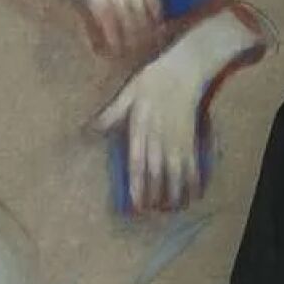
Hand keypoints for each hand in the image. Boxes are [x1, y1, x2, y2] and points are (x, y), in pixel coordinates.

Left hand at [92, 10, 261, 211]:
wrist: (185, 68)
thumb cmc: (152, 80)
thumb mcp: (128, 93)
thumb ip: (111, 114)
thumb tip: (88, 130)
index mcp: (142, 128)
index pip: (139, 163)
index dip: (138, 185)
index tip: (135, 204)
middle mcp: (161, 137)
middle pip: (158, 173)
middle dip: (154, 195)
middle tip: (149, 214)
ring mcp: (178, 139)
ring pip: (177, 172)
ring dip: (175, 193)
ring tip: (170, 210)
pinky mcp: (191, 137)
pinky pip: (194, 163)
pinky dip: (195, 180)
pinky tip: (194, 195)